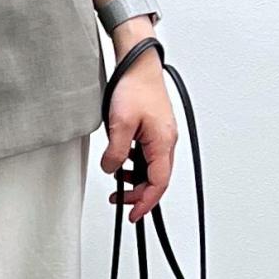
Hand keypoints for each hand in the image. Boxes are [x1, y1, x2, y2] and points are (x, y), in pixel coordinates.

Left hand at [99, 41, 176, 222]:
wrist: (138, 64)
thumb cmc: (135, 87)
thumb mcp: (120, 123)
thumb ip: (116, 151)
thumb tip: (111, 169)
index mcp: (162, 142)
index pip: (158, 183)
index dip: (146, 202)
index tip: (134, 215)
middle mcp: (166, 141)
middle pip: (157, 179)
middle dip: (139, 194)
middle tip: (120, 200)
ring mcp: (162, 135)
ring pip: (153, 167)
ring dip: (137, 178)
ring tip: (118, 179)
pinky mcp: (155, 128)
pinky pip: (149, 154)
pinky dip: (136, 163)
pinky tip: (123, 160)